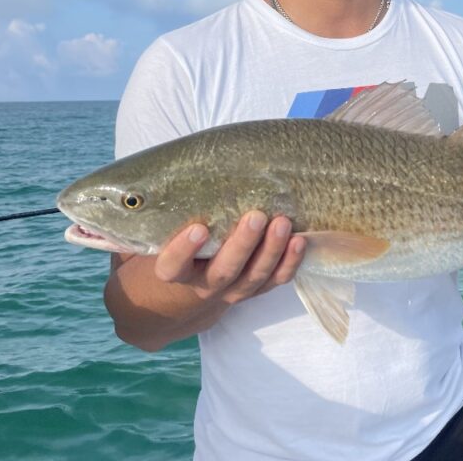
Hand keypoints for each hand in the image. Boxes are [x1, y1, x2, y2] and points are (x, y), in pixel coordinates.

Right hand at [154, 211, 305, 305]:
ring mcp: (233, 290)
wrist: (190, 286)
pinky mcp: (257, 288)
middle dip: (242, 245)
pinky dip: (290, 262)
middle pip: (224, 272)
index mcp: (176, 272)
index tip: (198, 228)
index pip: (173, 267)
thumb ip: (167, 214)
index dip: (184, 251)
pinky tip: (299, 241)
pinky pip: (276, 280)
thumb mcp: (164, 233)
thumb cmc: (180, 245)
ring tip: (282, 222)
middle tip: (256, 217)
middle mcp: (205, 285)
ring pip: (254, 277)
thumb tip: (163, 172)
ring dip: (271, 250)